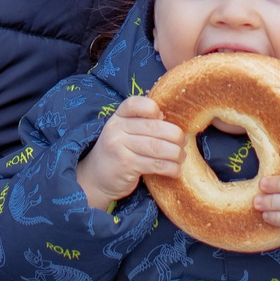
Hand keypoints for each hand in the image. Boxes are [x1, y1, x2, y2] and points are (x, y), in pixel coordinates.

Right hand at [76, 96, 183, 211]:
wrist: (96, 177)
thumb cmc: (118, 151)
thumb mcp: (124, 132)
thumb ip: (142, 123)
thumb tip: (167, 119)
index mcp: (118, 117)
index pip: (134, 103)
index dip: (151, 107)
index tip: (163, 116)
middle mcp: (117, 129)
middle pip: (153, 127)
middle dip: (175, 135)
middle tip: (183, 142)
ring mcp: (120, 148)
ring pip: (157, 147)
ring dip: (176, 153)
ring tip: (181, 157)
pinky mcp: (126, 166)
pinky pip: (155, 165)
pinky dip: (171, 168)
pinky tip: (176, 170)